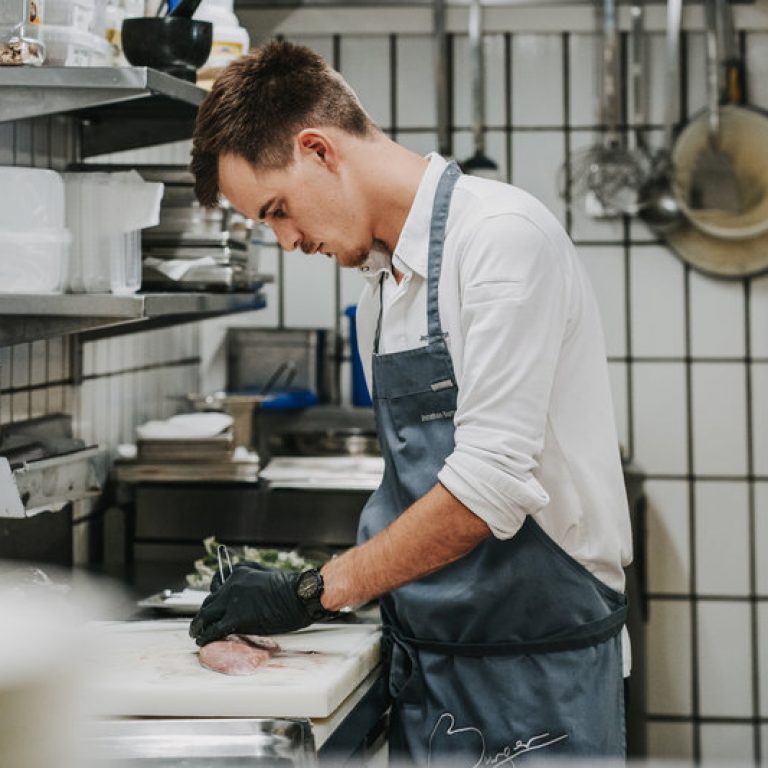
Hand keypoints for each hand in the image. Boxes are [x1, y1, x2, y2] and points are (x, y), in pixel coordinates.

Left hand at [189, 567, 310, 645]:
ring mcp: (231, 603)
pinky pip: (214, 630)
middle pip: (209, 601)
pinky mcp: (236, 620)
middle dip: (204, 613)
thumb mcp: (266, 573)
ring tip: (197, 632)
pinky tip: (203, 642)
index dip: (214, 598)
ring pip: (206, 615)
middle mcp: (231, 586)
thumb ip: (250, 576)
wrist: (298, 596)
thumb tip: (240, 583)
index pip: (218, 585)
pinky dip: (205, 637)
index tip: (213, 605)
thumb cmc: (289, 586)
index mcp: (239, 573)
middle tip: (202, 621)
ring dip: (199, 625)